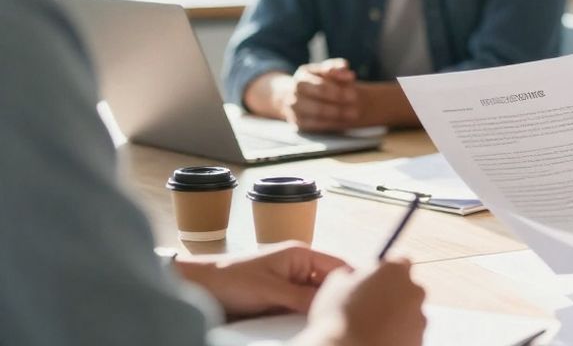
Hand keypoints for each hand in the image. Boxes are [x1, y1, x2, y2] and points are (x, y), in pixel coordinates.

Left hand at [175, 242, 348, 319]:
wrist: (199, 289)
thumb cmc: (231, 280)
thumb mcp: (270, 290)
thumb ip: (302, 297)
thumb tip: (333, 305)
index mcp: (301, 255)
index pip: (339, 266)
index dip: (353, 281)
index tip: (364, 300)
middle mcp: (299, 268)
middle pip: (330, 285)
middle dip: (337, 299)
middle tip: (346, 317)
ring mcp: (290, 285)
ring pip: (316, 299)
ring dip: (320, 310)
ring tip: (328, 322)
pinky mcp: (280, 301)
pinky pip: (301, 309)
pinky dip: (305, 317)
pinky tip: (309, 326)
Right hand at [278, 58, 359, 130]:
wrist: (298, 95)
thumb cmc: (318, 80)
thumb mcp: (325, 70)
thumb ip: (336, 67)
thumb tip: (347, 69)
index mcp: (302, 76)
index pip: (321, 85)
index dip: (339, 89)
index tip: (355, 92)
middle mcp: (294, 93)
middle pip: (318, 98)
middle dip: (339, 102)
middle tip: (356, 103)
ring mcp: (294, 109)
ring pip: (317, 113)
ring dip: (338, 114)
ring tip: (354, 114)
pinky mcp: (297, 122)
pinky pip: (315, 125)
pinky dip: (331, 123)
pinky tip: (345, 121)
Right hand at [298, 259, 426, 345]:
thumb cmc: (338, 319)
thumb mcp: (335, 285)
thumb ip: (351, 274)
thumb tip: (352, 276)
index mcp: (395, 271)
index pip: (400, 262)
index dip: (387, 273)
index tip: (376, 282)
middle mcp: (413, 290)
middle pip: (408, 288)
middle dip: (393, 295)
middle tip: (371, 308)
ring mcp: (419, 316)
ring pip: (409, 312)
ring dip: (395, 317)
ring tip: (371, 328)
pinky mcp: (420, 339)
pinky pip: (409, 333)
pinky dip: (398, 335)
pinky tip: (378, 339)